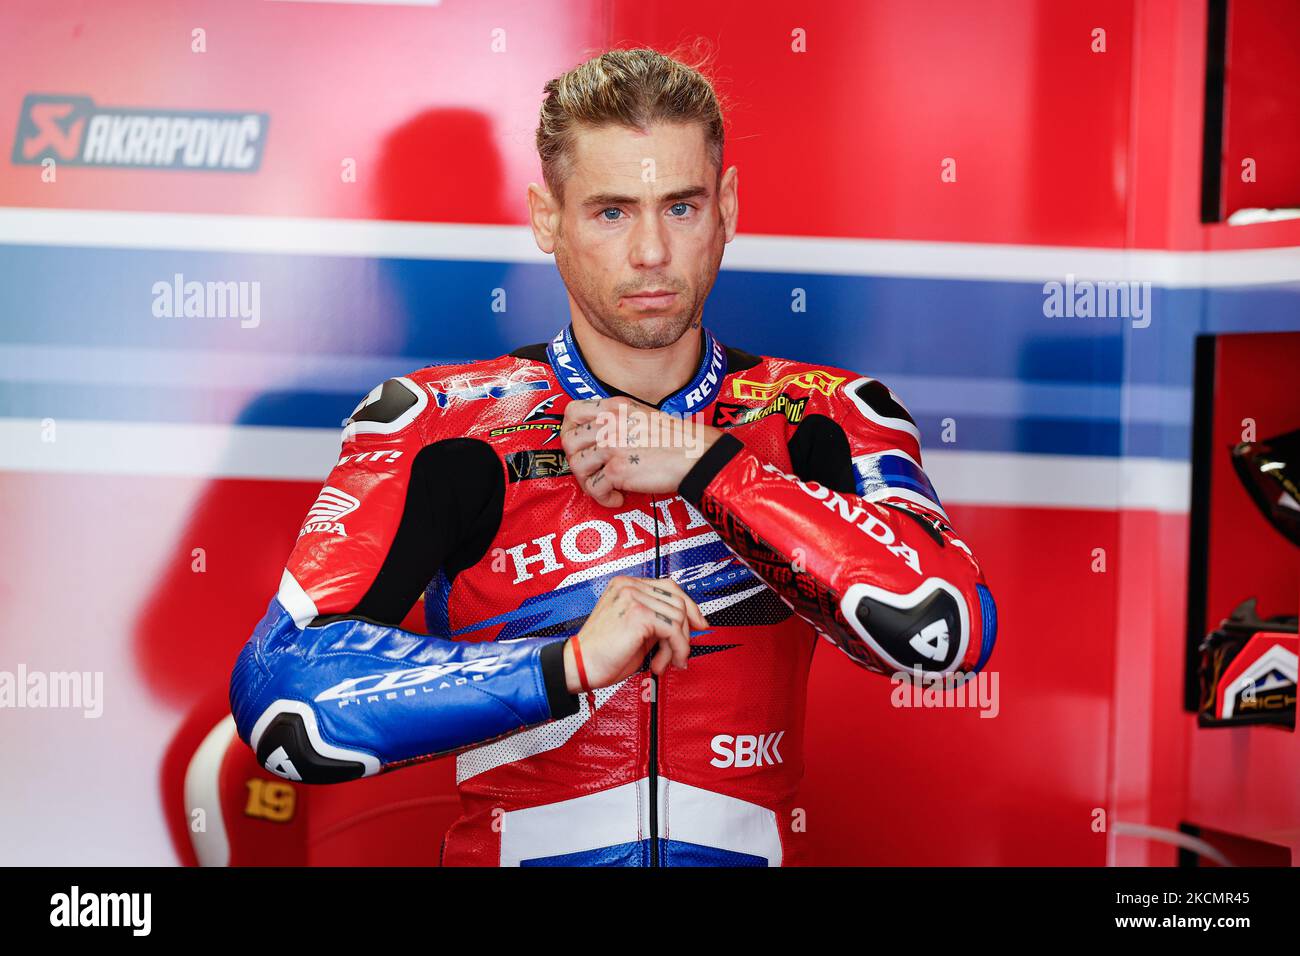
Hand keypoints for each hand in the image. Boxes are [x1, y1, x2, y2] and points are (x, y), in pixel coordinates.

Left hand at [561, 396, 722, 508]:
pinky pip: (594, 488)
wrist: (697, 456)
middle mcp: (610, 423)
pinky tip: (617, 498)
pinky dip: (603, 498)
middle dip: (576, 460)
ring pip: (577, 466)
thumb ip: (617, 421)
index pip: (572, 411)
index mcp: (615, 407)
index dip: (568, 430)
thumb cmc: (678, 440)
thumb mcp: (642, 415)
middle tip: (591, 470)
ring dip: (588, 482)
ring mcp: (612, 446)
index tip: (577, 444)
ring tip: (605, 487)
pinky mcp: (618, 470)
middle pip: (569, 441)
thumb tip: (598, 439)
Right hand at [563, 576, 708, 691]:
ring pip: (678, 616)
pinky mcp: (638, 614)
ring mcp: (633, 597)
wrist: (579, 667)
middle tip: (679, 653)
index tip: (699, 624)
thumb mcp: (635, 630)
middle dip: (685, 631)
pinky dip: (675, 649)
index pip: (668, 586)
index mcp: (625, 585)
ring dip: (677, 645)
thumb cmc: (601, 653)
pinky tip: (662, 662)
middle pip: (677, 599)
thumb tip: (687, 624)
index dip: (689, 606)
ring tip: (662, 662)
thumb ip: (657, 621)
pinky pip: (673, 630)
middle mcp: (629, 586)